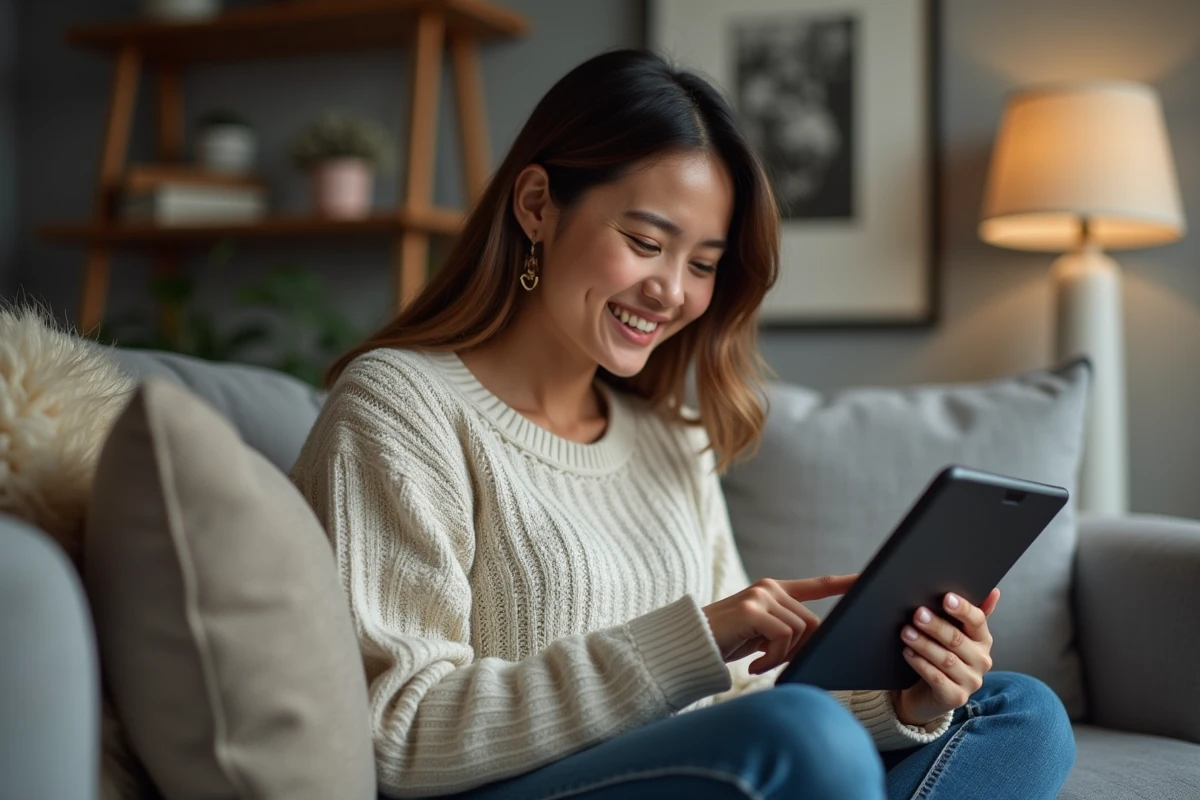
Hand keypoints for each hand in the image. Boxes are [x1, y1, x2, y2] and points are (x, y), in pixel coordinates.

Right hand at [702, 575, 857, 675]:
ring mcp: (760, 596)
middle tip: (770, 662)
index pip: (816, 586)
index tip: (867, 580)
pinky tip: (752, 664)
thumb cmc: (726, 643)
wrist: (690, 645)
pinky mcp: (752, 609)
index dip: (844, 583)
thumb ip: (786, 631)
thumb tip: (814, 643)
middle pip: (813, 623)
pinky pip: (783, 638)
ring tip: (757, 662)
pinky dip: (771, 658)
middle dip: (799, 650)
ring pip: (800, 632)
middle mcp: (769, 588)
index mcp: (774, 591)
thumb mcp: (761, 636)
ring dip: (782, 657)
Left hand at [890, 588, 1000, 726]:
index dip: (962, 609)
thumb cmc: (941, 655)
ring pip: (946, 659)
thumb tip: (993, 591)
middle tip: (917, 614)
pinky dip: (921, 664)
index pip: (977, 621)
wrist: (927, 693)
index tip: (946, 598)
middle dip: (936, 625)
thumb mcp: (955, 632)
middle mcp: (981, 661)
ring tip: (906, 632)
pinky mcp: (956, 698)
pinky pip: (937, 678)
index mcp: (983, 640)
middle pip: (957, 639)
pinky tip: (908, 653)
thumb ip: (968, 614)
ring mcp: (970, 681)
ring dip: (924, 644)